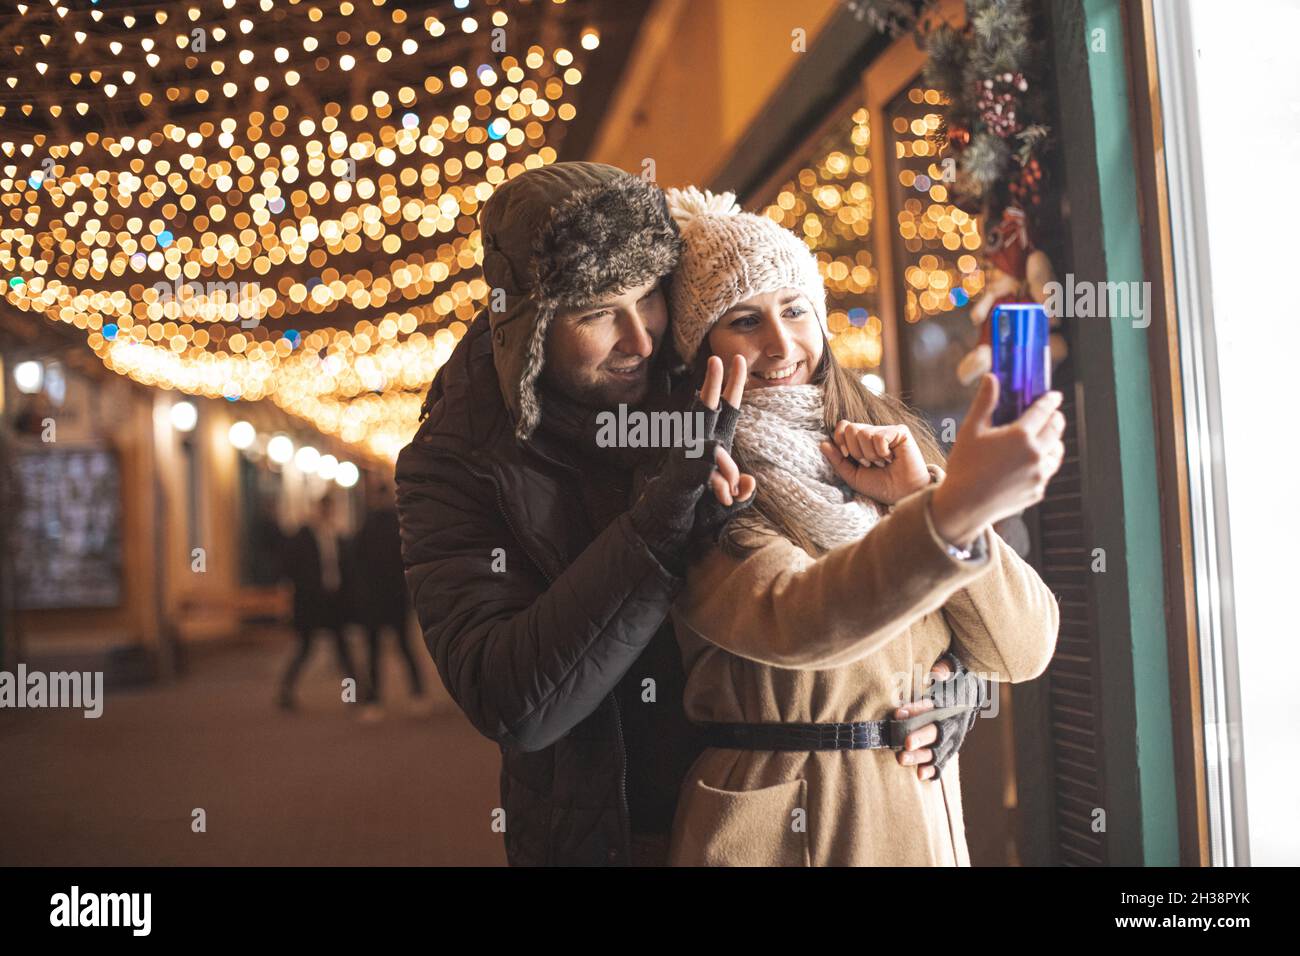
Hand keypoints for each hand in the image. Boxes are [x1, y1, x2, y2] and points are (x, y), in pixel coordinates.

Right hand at [697, 354, 754, 506]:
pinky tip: (724, 496)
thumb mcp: (729, 499)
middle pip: (708, 408)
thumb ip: (741, 491)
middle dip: (713, 384)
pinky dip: (719, 482)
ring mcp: (687, 456)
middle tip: (716, 359)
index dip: (733, 385)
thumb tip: (748, 482)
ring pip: (712, 446)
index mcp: (712, 443)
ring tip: (728, 494)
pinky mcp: (682, 471)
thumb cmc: (698, 507)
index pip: (725, 409)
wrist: (667, 521)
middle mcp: (698, 444)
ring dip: (727, 468)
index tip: (738, 359)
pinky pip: (705, 469)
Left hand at [819, 420, 928, 504]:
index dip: (840, 440)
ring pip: (864, 433)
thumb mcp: (852, 476)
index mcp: (860, 440)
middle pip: (850, 428)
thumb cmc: (879, 486)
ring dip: (870, 455)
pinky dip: (882, 452)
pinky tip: (891, 458)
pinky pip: (879, 437)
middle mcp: (873, 432)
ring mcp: (887, 430)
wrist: (901, 494)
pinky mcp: (900, 432)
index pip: (843, 426)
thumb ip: (837, 460)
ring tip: (882, 463)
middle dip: (856, 451)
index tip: (848, 457)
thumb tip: (822, 443)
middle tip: (870, 463)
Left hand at [894, 656, 953, 781]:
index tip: (898, 713)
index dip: (916, 710)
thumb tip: (936, 672)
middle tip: (904, 742)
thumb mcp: (952, 669)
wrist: (970, 692)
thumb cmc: (955, 680)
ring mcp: (952, 739)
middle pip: (937, 732)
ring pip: (937, 751)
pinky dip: (932, 770)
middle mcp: (953, 724)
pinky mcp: (948, 749)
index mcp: (952, 704)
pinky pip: (942, 762)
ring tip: (902, 759)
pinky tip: (920, 775)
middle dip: (920, 738)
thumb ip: (944, 670)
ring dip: (920, 756)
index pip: (933, 707)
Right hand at [930, 374, 1065, 548]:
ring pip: (1057, 452)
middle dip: (1056, 419)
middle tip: (1052, 415)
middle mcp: (1035, 454)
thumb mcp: (971, 430)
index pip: (1044, 411)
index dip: (1051, 400)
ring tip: (1045, 439)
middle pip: (1056, 429)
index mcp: (1020, 435)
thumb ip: (985, 402)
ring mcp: (1039, 475)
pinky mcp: (1038, 491)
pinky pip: (1046, 472)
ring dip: (1053, 442)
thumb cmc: (963, 466)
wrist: (963, 506)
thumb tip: (991, 377)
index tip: (1054, 396)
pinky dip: (1043, 464)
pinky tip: (1031, 462)